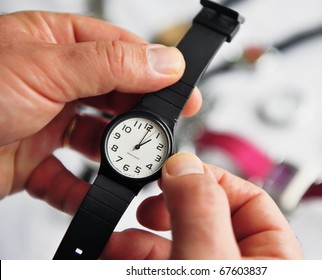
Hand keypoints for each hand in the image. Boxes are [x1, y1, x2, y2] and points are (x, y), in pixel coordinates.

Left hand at [0, 11, 200, 199]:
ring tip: (128, 167)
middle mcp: (55, 84)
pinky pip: (69, 179)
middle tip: (159, 135)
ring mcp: (46, 124)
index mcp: (56, 46)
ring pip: (97, 142)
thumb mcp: (43, 67)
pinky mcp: (33, 163)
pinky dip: (81, 191)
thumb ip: (109, 64)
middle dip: (138, 119)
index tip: (183, 90)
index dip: (156, 70)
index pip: (121, 52)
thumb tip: (163, 62)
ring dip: (114, 158)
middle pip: (115, 99)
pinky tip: (88, 193)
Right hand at [102, 153, 303, 259]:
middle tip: (145, 205)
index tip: (174, 172)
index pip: (249, 198)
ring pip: (174, 242)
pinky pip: (159, 259)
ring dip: (139, 235)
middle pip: (204, 216)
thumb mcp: (209, 261)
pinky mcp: (182, 278)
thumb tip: (185, 165)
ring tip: (115, 238)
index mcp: (272, 256)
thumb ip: (201, 210)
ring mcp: (209, 271)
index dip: (209, 178)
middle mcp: (241, 264)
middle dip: (166, 208)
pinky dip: (132, 253)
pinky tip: (113, 252)